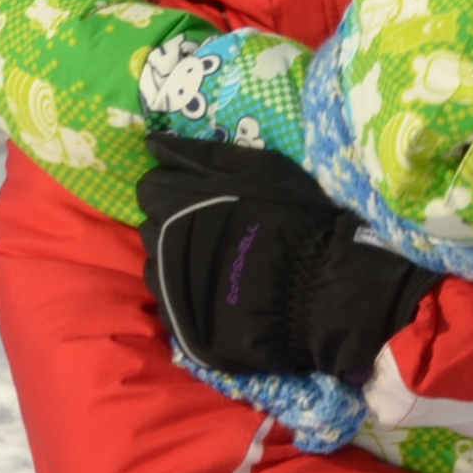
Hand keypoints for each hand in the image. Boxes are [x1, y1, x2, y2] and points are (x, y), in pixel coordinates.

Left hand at [139, 132, 440, 380]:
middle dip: (174, 227)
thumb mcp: (259, 170)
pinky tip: (221, 294)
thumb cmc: (295, 220)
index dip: (176, 191)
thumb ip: (201, 154)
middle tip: (216, 233)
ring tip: (220, 266)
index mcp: (175, 205)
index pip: (150, 190)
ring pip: (157, 269)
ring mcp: (170, 291)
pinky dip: (190, 298)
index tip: (204, 198)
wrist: (321, 293)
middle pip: (151, 230)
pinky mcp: (184, 328)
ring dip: (179, 263)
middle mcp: (162, 247)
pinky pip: (172, 308)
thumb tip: (153, 143)